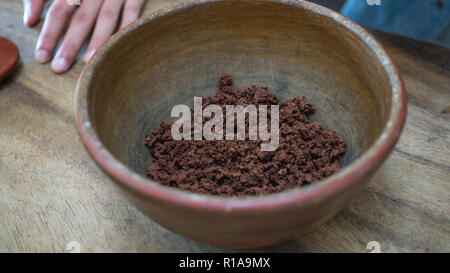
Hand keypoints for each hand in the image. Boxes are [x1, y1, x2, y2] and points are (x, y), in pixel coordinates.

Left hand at [23, 0, 145, 73]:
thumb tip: (30, 19)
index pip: (58, 11)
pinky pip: (132, 11)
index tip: (42, 56)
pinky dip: (127, 27)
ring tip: (89, 62)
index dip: (49, 33)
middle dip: (70, 44)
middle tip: (60, 67)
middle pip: (81, 18)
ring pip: (106, 18)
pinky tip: (120, 46)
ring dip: (98, 41)